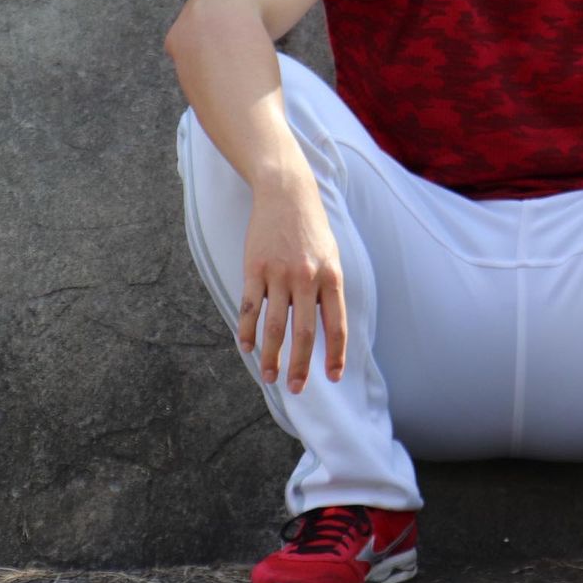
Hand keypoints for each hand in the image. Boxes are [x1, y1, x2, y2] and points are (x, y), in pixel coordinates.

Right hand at [238, 176, 346, 392]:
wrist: (286, 194)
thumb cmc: (311, 227)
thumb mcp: (331, 255)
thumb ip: (328, 288)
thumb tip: (324, 324)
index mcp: (331, 277)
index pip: (336, 325)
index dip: (335, 355)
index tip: (333, 378)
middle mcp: (307, 278)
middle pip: (304, 333)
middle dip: (301, 366)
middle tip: (297, 389)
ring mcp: (279, 273)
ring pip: (275, 326)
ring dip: (271, 356)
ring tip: (270, 377)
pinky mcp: (254, 268)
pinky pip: (250, 307)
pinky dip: (246, 331)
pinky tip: (246, 347)